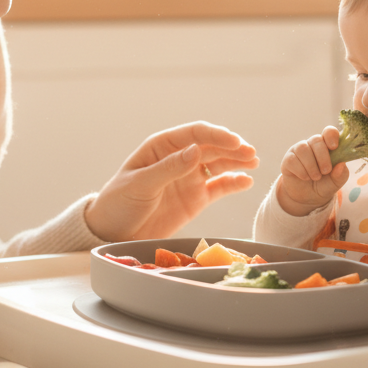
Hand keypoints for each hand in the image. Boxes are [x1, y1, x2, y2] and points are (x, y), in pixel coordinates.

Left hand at [84, 121, 258, 241]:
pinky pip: (219, 187)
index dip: (216, 136)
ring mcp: (189, 178)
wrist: (113, 233)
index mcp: (162, 147)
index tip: (234, 142)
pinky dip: (234, 183)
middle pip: (211, 147)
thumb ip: (169, 168)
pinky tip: (247, 181)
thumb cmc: (119, 203)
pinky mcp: (196, 199)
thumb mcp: (140, 184)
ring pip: (219, 164)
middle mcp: (179, 159)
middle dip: (232, 148)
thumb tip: (196, 150)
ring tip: (254, 162)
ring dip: (237, 161)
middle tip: (250, 153)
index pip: (194, 134)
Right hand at [276, 126, 348, 216]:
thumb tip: (342, 165)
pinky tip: (305, 177)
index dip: (331, 136)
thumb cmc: (324, 185)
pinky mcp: (288, 160)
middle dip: (322, 157)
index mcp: (327, 146)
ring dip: (311, 165)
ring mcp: (298, 151)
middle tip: (326, 171)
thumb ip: (341, 174)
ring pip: (303, 149)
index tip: (334, 147)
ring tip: (316, 177)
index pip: (328, 132)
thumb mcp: (336, 182)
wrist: (307, 198)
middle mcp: (312, 145)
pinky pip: (293, 160)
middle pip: (316, 140)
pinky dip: (301, 171)